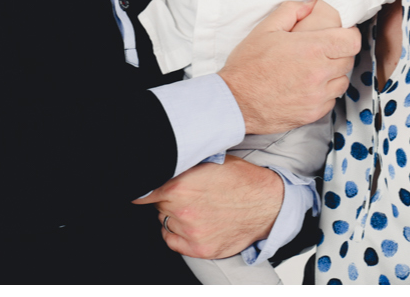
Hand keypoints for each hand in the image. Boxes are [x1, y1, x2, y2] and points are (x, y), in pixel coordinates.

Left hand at [136, 157, 285, 259]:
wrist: (266, 202)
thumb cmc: (237, 177)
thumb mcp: (205, 160)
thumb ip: (178, 163)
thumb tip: (156, 160)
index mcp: (179, 185)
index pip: (143, 190)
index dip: (143, 185)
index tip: (143, 184)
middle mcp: (182, 210)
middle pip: (155, 204)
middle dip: (164, 197)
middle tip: (181, 192)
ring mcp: (192, 232)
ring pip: (164, 221)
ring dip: (171, 214)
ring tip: (190, 206)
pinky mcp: (202, 249)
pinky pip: (172, 242)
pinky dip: (175, 233)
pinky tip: (187, 223)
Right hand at [220, 0, 359, 134]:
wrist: (239, 101)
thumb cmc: (249, 65)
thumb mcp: (264, 29)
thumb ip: (290, 11)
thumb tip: (309, 5)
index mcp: (310, 49)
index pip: (350, 42)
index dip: (350, 34)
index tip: (342, 32)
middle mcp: (319, 73)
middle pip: (348, 60)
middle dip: (339, 51)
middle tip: (323, 47)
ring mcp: (319, 95)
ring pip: (342, 80)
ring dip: (334, 72)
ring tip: (314, 67)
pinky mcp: (315, 112)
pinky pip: (332, 98)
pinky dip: (325, 90)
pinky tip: (308, 84)